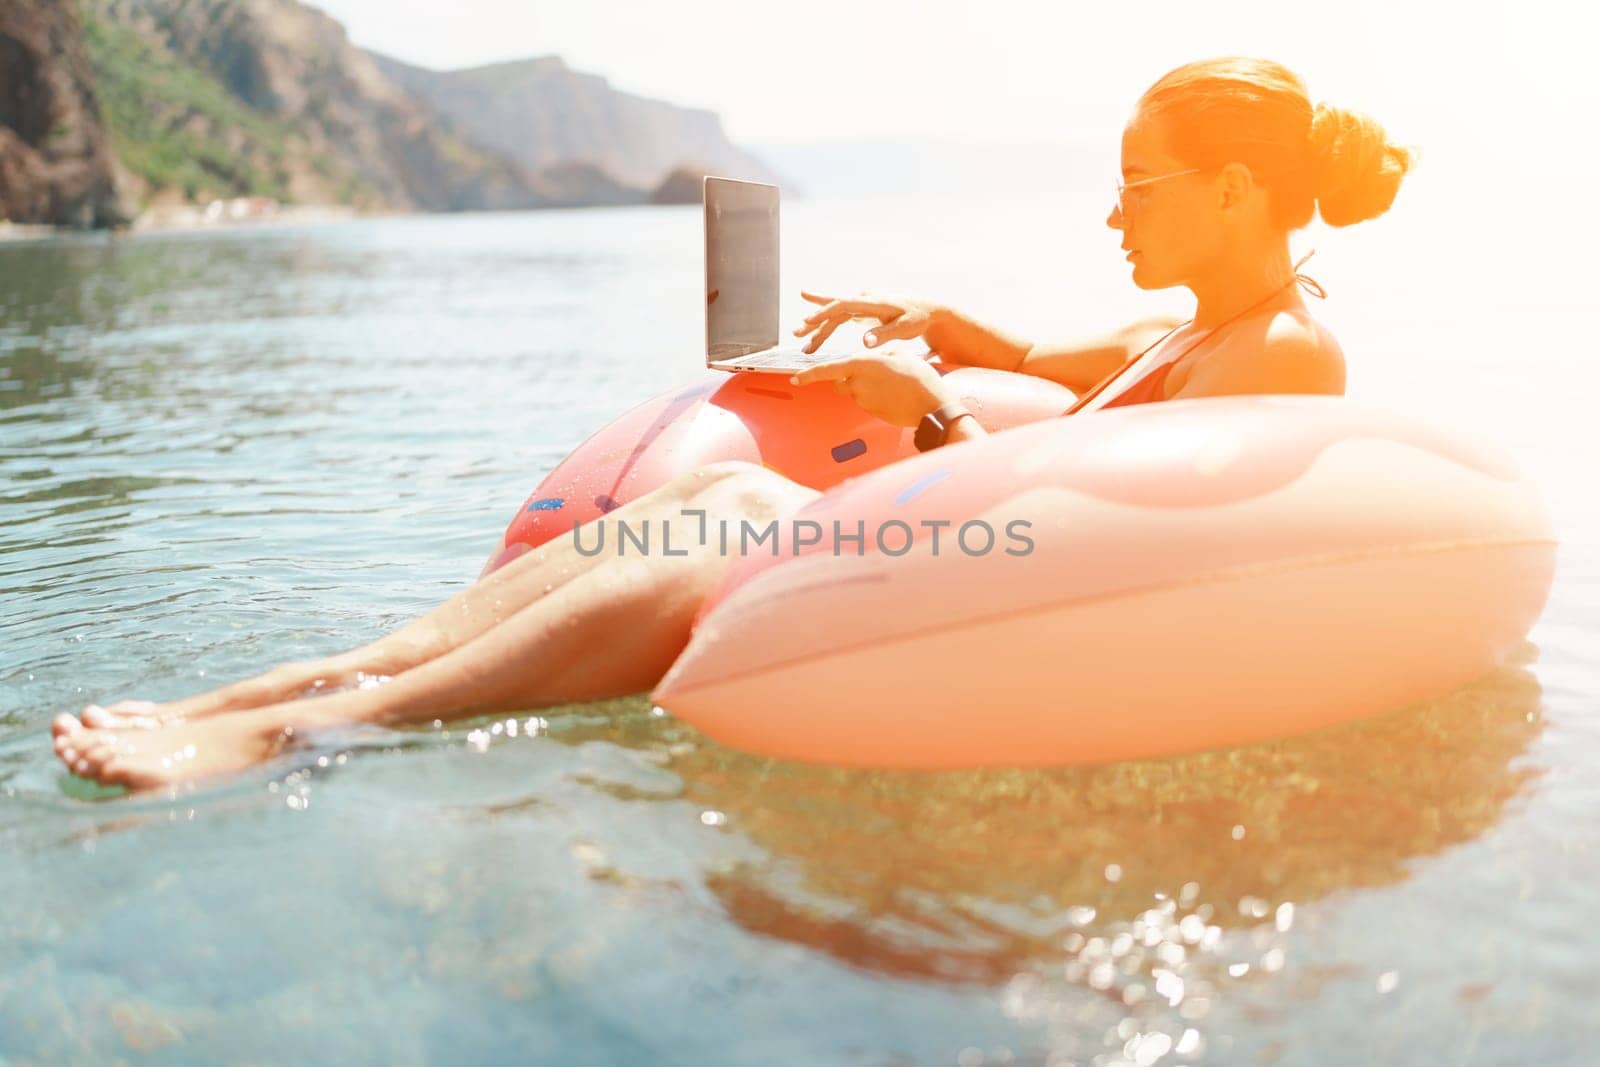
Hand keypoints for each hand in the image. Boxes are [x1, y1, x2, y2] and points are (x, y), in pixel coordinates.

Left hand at [790, 351, 951, 427]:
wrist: (931, 406)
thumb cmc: (918, 377)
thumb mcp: (900, 353)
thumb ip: (879, 352)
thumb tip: (871, 355)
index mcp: (862, 364)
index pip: (827, 370)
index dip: (808, 375)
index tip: (794, 379)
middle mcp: (858, 383)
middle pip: (839, 382)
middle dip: (846, 377)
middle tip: (871, 372)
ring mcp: (864, 400)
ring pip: (854, 392)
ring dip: (864, 386)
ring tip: (889, 382)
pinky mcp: (872, 412)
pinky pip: (866, 401)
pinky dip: (874, 396)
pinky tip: (892, 393)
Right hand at [792, 290, 943, 354]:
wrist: (927, 310)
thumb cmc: (917, 319)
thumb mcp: (905, 328)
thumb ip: (884, 335)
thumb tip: (864, 342)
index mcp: (873, 302)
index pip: (844, 305)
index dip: (825, 312)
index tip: (809, 321)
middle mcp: (864, 299)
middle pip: (833, 308)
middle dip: (814, 320)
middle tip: (796, 332)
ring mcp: (862, 303)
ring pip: (834, 313)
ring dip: (817, 325)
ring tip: (799, 337)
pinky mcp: (862, 309)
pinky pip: (839, 315)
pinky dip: (826, 322)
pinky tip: (813, 327)